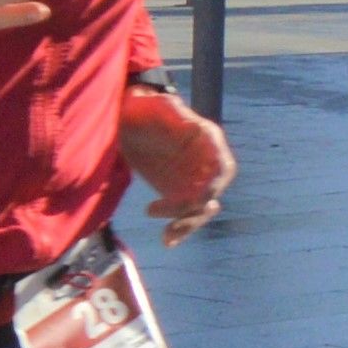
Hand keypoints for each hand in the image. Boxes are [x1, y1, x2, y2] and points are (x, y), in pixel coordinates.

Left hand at [117, 89, 234, 240]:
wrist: (124, 120)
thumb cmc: (142, 108)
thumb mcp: (157, 106)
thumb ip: (174, 113)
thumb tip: (195, 126)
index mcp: (208, 140)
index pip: (222, 167)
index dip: (214, 186)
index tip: (197, 201)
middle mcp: (206, 162)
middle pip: (213, 193)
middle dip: (195, 211)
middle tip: (171, 221)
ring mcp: (193, 179)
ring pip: (200, 209)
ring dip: (187, 225)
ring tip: (167, 237)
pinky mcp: (178, 192)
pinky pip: (185, 215)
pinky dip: (178, 229)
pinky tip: (167, 240)